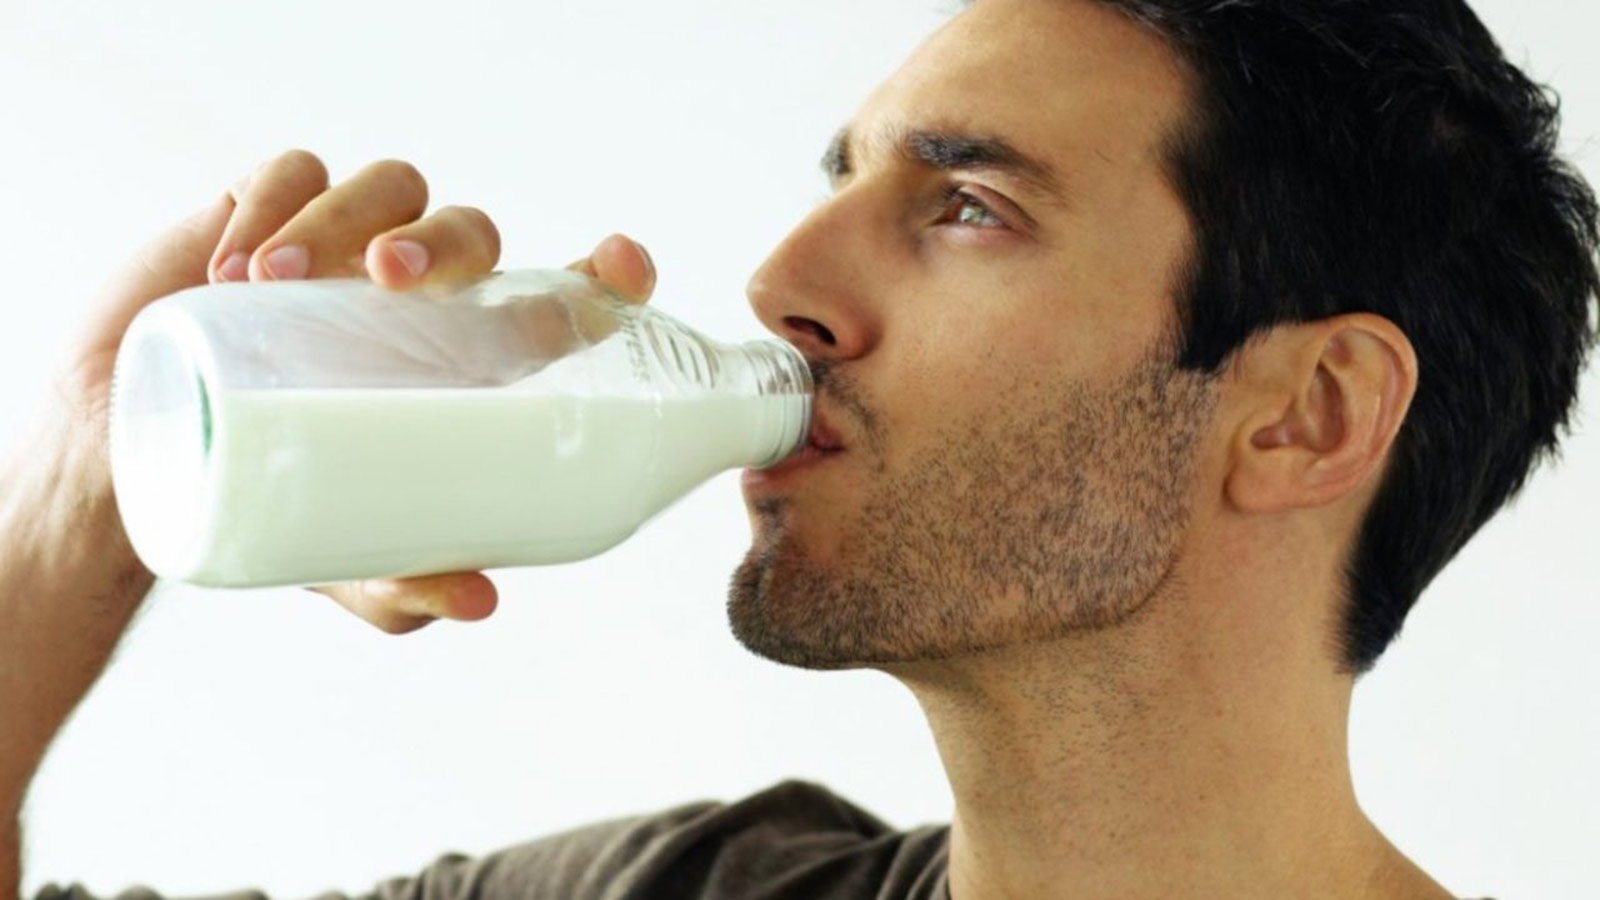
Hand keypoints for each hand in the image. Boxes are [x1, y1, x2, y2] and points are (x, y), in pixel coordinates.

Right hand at [52, 149, 657, 634]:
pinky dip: (271, 205)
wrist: (137, 459)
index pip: (559, 300)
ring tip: (277, 278)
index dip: (604, 275)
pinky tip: (235, 265)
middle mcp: (421, 296)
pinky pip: (289, 175)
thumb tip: (481, 603)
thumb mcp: (342, 556)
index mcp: (466, 362)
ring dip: (347, 215)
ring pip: (391, 188)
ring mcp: (346, 249)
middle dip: (447, 242)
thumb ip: (406, 578)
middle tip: (389, 278)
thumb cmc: (270, 495)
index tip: (625, 262)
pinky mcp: (264, 215)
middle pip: (472, 234)